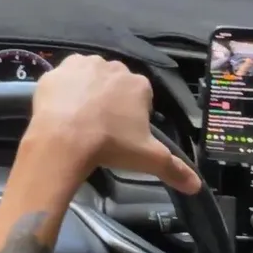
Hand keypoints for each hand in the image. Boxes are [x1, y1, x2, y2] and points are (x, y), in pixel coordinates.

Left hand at [27, 54, 200, 193]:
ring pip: (89, 77)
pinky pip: (63, 79)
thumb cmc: (110, 145)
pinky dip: (63, 91)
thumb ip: (175, 169)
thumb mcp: (147, 158)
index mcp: (139, 85)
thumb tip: (196, 187)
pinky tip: (60, 110)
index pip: (141, 98)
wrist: (63, 140)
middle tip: (101, 129)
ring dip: (87, 92)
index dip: (132, 116)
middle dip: (110, 102)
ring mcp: (83, 65)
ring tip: (79, 120)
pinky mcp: (56, 71)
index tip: (122, 133)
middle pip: (115, 85)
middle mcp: (113, 67)